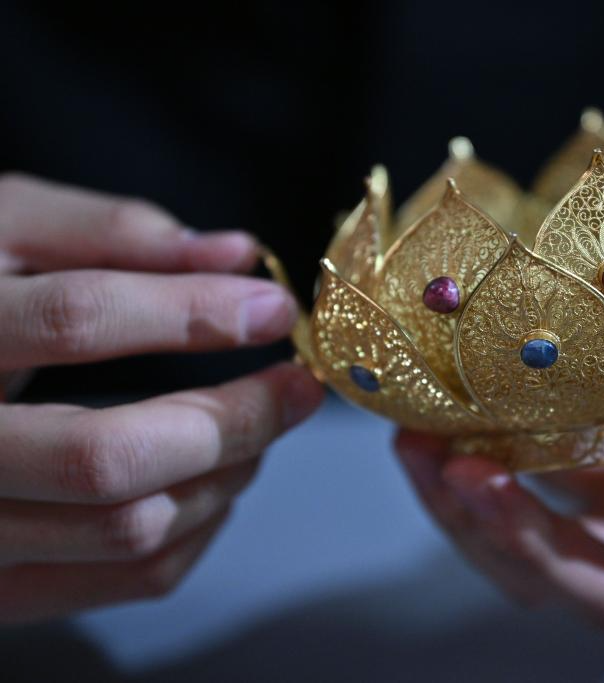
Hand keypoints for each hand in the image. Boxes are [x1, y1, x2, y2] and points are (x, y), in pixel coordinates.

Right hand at [0, 174, 323, 622]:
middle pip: (111, 457)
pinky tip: (215, 479)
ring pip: (130, 528)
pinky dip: (200, 530)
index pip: (76, 322)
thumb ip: (108, 230)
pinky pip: (127, 578)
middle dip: (233, 419)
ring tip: (258, 425)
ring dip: (227, 475)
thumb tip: (233, 254)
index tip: (273, 310)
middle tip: (296, 386)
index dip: (192, 313)